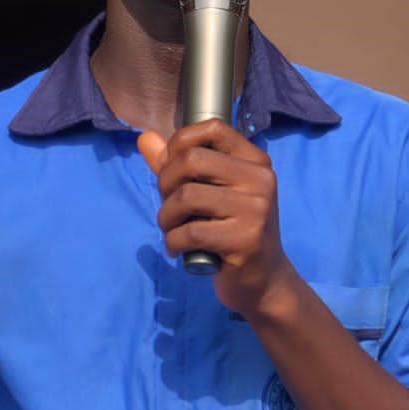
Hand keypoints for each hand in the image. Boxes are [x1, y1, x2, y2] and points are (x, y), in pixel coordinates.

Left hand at [138, 120, 295, 317]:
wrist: (263, 281)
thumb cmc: (231, 232)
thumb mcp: (209, 194)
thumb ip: (176, 165)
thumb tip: (145, 138)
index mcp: (255, 161)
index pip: (212, 128)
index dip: (179, 144)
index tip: (172, 171)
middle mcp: (260, 179)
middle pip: (191, 160)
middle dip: (166, 184)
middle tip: (169, 208)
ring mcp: (256, 209)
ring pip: (186, 197)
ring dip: (166, 217)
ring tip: (172, 230)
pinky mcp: (246, 239)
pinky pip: (190, 232)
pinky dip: (173, 242)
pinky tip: (179, 250)